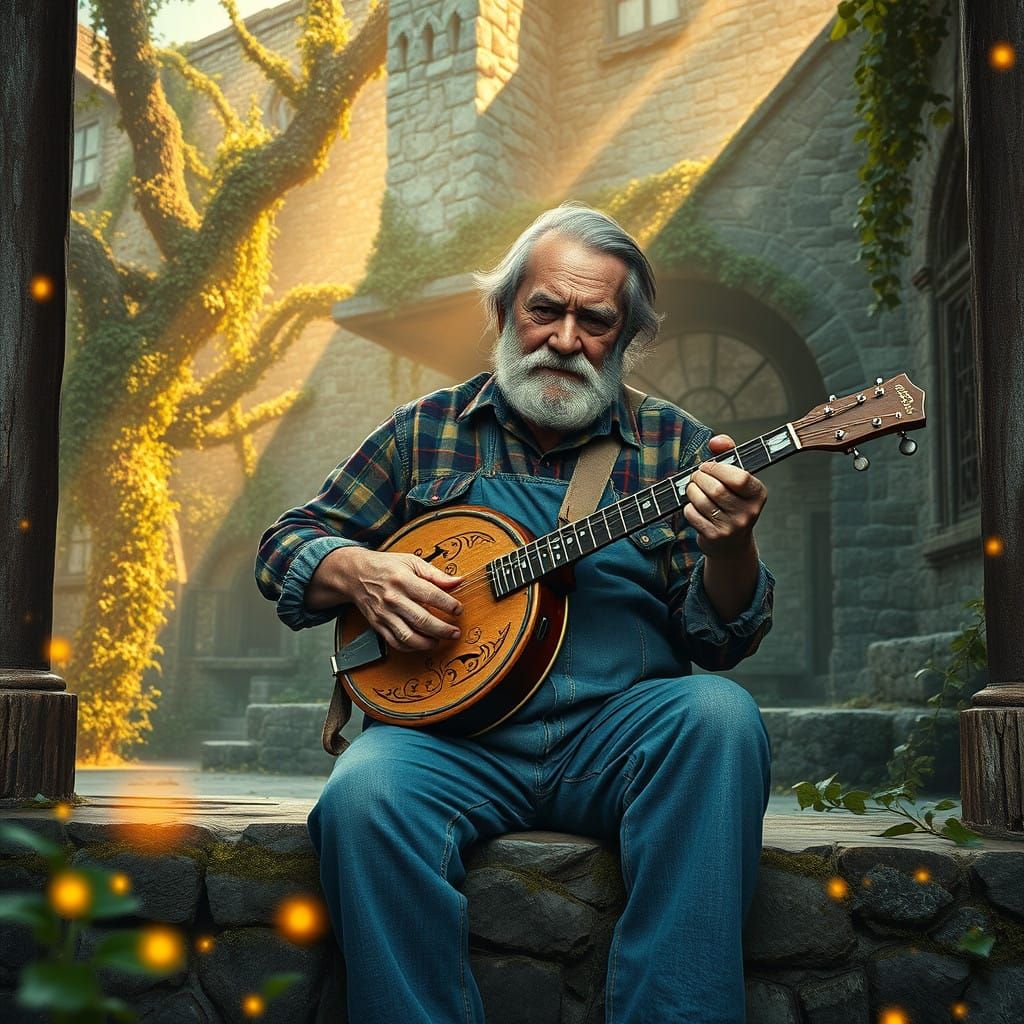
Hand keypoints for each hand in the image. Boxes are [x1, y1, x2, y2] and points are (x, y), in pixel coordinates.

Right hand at [308, 547, 463, 652]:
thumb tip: (458, 581)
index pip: (432, 595)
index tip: (458, 610)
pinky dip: (411, 647)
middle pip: (422, 620)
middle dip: (443, 629)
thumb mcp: (412, 562)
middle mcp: (393, 598)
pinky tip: (422, 643)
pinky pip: (396, 642)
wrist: (354, 574)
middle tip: (455, 632)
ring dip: (428, 643)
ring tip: (440, 641)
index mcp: (403, 579)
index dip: (449, 605)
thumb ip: (436, 574)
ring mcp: (384, 614)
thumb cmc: (386, 566)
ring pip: (408, 636)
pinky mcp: (378, 625)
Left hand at [684, 434, 767, 559]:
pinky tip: (693, 506)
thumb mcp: (736, 477)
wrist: (731, 543)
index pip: (739, 478)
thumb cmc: (732, 501)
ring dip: (691, 491)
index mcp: (758, 494)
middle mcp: (749, 512)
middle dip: (699, 478)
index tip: (708, 466)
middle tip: (696, 476)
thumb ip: (728, 453)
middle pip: (716, 489)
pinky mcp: (715, 537)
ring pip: (702, 502)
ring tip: (692, 488)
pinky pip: (693, 515)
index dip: (718, 468)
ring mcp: (732, 527)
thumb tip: (716, 441)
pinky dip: (688, 507)